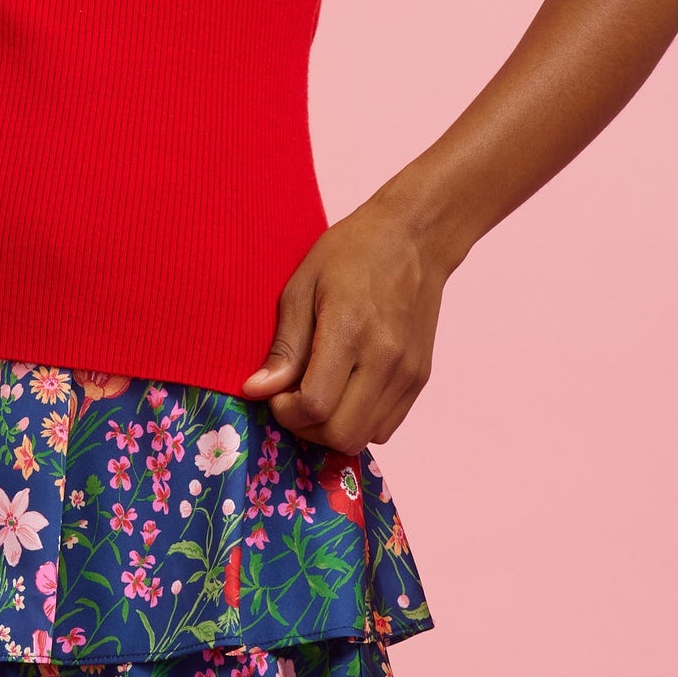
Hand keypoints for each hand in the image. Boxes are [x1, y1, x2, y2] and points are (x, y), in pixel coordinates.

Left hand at [239, 204, 451, 447]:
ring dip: (332, 430)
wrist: (415, 238)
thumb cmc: (353, 252)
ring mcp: (407, 373)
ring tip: (317, 397)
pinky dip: (359, 422)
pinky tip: (343, 393)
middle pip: (341, 434)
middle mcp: (385, 359)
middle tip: (291, 401)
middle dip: (306, 428)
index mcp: (349, 330)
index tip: (275, 394)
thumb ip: (284, 345)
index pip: (315, 404)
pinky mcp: (420, 378)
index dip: (286, 411)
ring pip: (366, 438)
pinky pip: (386, 426)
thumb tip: (257, 390)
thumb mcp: (302, 285)